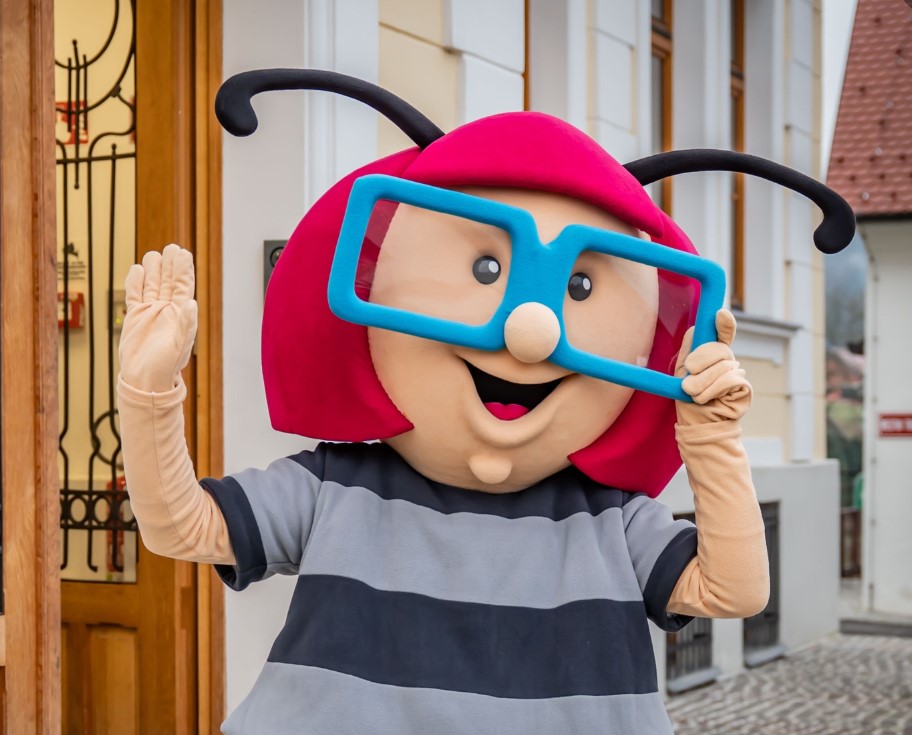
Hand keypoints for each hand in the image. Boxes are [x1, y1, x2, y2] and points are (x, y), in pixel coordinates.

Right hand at [118, 244, 197, 392]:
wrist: (144, 379)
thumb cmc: (166, 366)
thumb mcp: (179, 345)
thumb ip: (186, 324)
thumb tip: (192, 303)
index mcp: (180, 314)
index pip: (183, 286)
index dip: (183, 270)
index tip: (183, 253)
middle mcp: (166, 310)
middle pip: (168, 282)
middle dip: (170, 265)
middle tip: (171, 247)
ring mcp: (150, 312)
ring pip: (152, 285)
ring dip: (153, 270)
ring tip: (154, 254)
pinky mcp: (134, 316)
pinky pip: (135, 295)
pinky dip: (135, 283)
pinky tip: (137, 270)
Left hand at [674, 309, 751, 425]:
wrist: (697, 423)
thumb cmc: (688, 398)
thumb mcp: (682, 372)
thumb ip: (688, 351)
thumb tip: (694, 328)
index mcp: (712, 355)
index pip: (722, 334)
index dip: (724, 324)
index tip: (721, 314)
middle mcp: (727, 361)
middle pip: (719, 349)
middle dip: (699, 362)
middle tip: (687, 378)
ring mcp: (737, 373)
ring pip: (722, 366)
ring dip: (701, 382)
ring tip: (694, 394)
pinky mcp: (744, 388)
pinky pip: (729, 380)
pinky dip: (712, 390)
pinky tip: (705, 399)